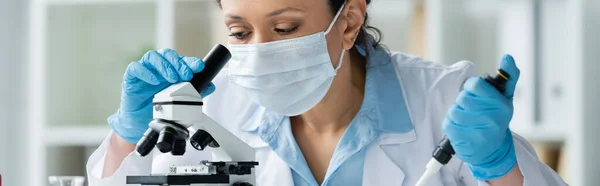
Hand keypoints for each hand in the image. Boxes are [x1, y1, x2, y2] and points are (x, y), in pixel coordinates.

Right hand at [109, 49, 215, 143]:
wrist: (140, 124)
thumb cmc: (158, 109)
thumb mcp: (180, 102)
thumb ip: (195, 92)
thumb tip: (210, 86)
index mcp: (170, 71)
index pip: (180, 60)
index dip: (190, 61)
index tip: (199, 66)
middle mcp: (158, 68)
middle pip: (167, 55)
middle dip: (179, 63)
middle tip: (186, 74)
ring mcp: (145, 71)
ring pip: (152, 57)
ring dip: (165, 66)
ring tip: (172, 78)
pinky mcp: (131, 78)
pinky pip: (135, 68)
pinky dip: (145, 72)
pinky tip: (154, 80)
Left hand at [442, 55, 520, 179]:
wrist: (493, 151)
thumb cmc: (497, 119)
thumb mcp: (505, 98)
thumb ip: (508, 77)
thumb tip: (508, 58)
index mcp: (501, 105)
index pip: (475, 85)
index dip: (471, 87)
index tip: (474, 92)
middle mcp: (492, 119)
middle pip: (462, 98)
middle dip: (464, 101)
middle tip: (471, 108)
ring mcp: (478, 132)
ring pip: (454, 111)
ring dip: (456, 113)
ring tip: (466, 118)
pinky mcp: (464, 142)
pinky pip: (448, 123)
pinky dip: (451, 124)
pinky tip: (461, 127)